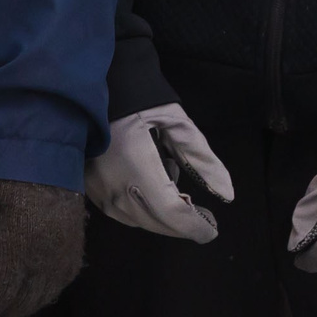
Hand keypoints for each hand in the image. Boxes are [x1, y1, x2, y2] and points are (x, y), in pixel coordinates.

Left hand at [0, 177, 84, 316]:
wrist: (44, 138)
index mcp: (21, 242)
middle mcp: (49, 253)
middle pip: (21, 303)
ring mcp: (66, 249)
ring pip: (42, 296)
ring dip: (15, 308)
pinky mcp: (75, 242)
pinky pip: (59, 282)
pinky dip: (38, 294)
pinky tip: (22, 290)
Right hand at [87, 103, 235, 241]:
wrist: (97, 85)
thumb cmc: (143, 101)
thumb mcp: (179, 124)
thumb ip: (203, 160)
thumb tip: (227, 194)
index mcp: (138, 165)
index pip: (170, 211)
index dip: (193, 226)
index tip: (212, 231)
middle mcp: (114, 184)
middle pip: (154, 221)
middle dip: (182, 224)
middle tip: (204, 218)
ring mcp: (97, 188)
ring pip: (136, 220)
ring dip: (163, 219)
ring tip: (182, 202)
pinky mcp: (88, 187)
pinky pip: (119, 212)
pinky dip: (143, 211)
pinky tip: (156, 196)